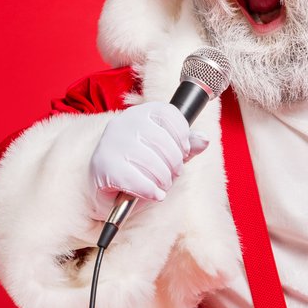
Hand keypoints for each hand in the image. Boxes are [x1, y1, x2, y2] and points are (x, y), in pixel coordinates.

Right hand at [89, 102, 209, 205]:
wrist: (105, 188)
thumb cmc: (138, 167)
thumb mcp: (166, 154)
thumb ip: (185, 147)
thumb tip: (204, 140)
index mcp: (140, 113)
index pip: (168, 113)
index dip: (182, 134)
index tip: (184, 151)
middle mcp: (123, 123)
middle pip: (162, 140)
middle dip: (174, 163)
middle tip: (173, 175)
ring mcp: (111, 143)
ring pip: (150, 161)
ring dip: (163, 179)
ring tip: (162, 185)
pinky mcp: (103, 166)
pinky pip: (135, 180)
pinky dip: (150, 190)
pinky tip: (153, 194)